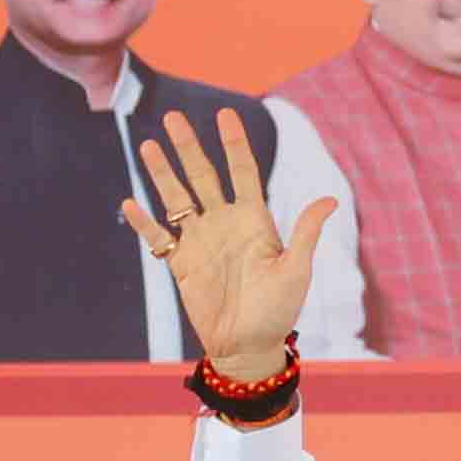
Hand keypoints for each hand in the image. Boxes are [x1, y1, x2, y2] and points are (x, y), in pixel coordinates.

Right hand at [118, 107, 334, 384]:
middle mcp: (224, 223)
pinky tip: (131, 203)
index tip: (226, 114)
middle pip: (202, 176)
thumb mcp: (296, 270)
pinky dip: (144, 223)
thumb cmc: (279, 310)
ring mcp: (200, 242)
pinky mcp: (181, 264)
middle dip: (189, 147)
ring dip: (162, 174)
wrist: (249, 346)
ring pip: (176, 199)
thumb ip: (305, 233)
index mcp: (254, 220)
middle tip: (174, 116)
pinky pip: (158, 238)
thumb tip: (330, 199)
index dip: (234, 144)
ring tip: (149, 145)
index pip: (243, 171)